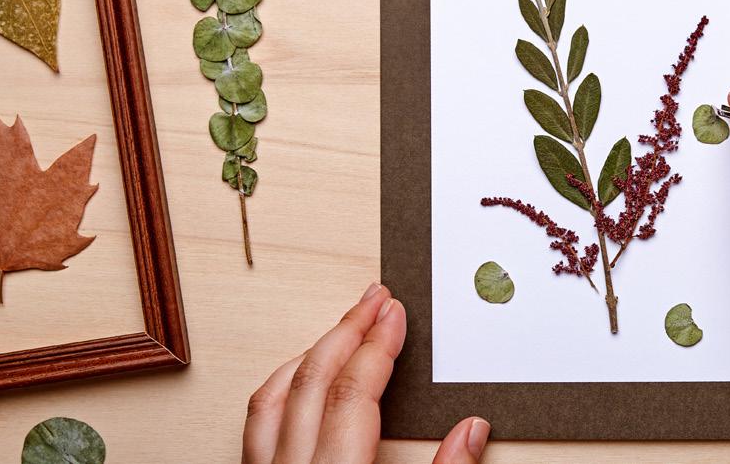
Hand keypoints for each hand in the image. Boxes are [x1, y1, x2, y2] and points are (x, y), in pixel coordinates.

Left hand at [242, 284, 489, 463]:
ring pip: (275, 396)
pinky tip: (302, 378)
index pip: (354, 393)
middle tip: (375, 300)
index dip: (378, 347)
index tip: (396, 314)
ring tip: (344, 329)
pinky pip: (258, 421)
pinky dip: (283, 386)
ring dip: (311, 353)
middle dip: (347, 332)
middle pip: (312, 381)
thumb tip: (471, 428)